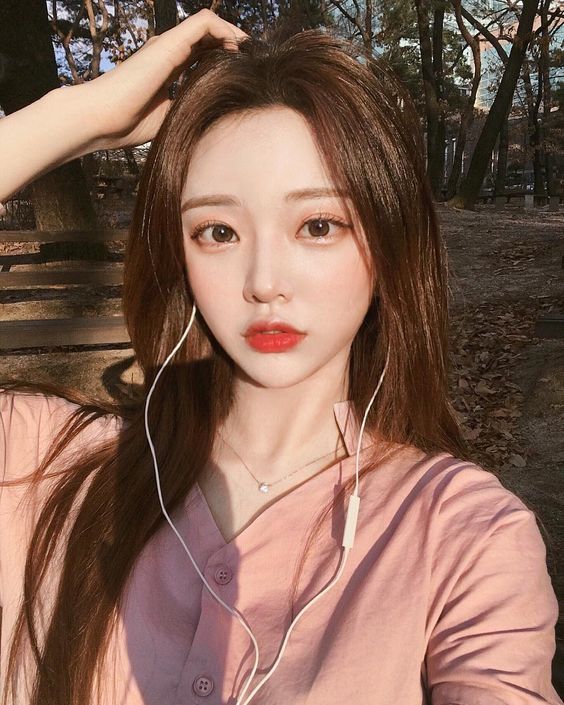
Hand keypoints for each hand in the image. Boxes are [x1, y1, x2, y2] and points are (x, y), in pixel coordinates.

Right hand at [84, 9, 247, 149]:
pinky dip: (224, 30)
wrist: (101, 119)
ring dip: (233, 35)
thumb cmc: (127, 124)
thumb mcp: (169, 119)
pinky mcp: (169, 43)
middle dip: (233, 46)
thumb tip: (213, 119)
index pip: (201, 55)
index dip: (224, 59)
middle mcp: (168, 52)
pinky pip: (204, 22)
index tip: (243, 74)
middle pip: (207, 37)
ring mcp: (168, 45)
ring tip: (250, 53)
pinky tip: (236, 49)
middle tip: (254, 62)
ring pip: (208, 25)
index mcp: (167, 69)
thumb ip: (187, 111)